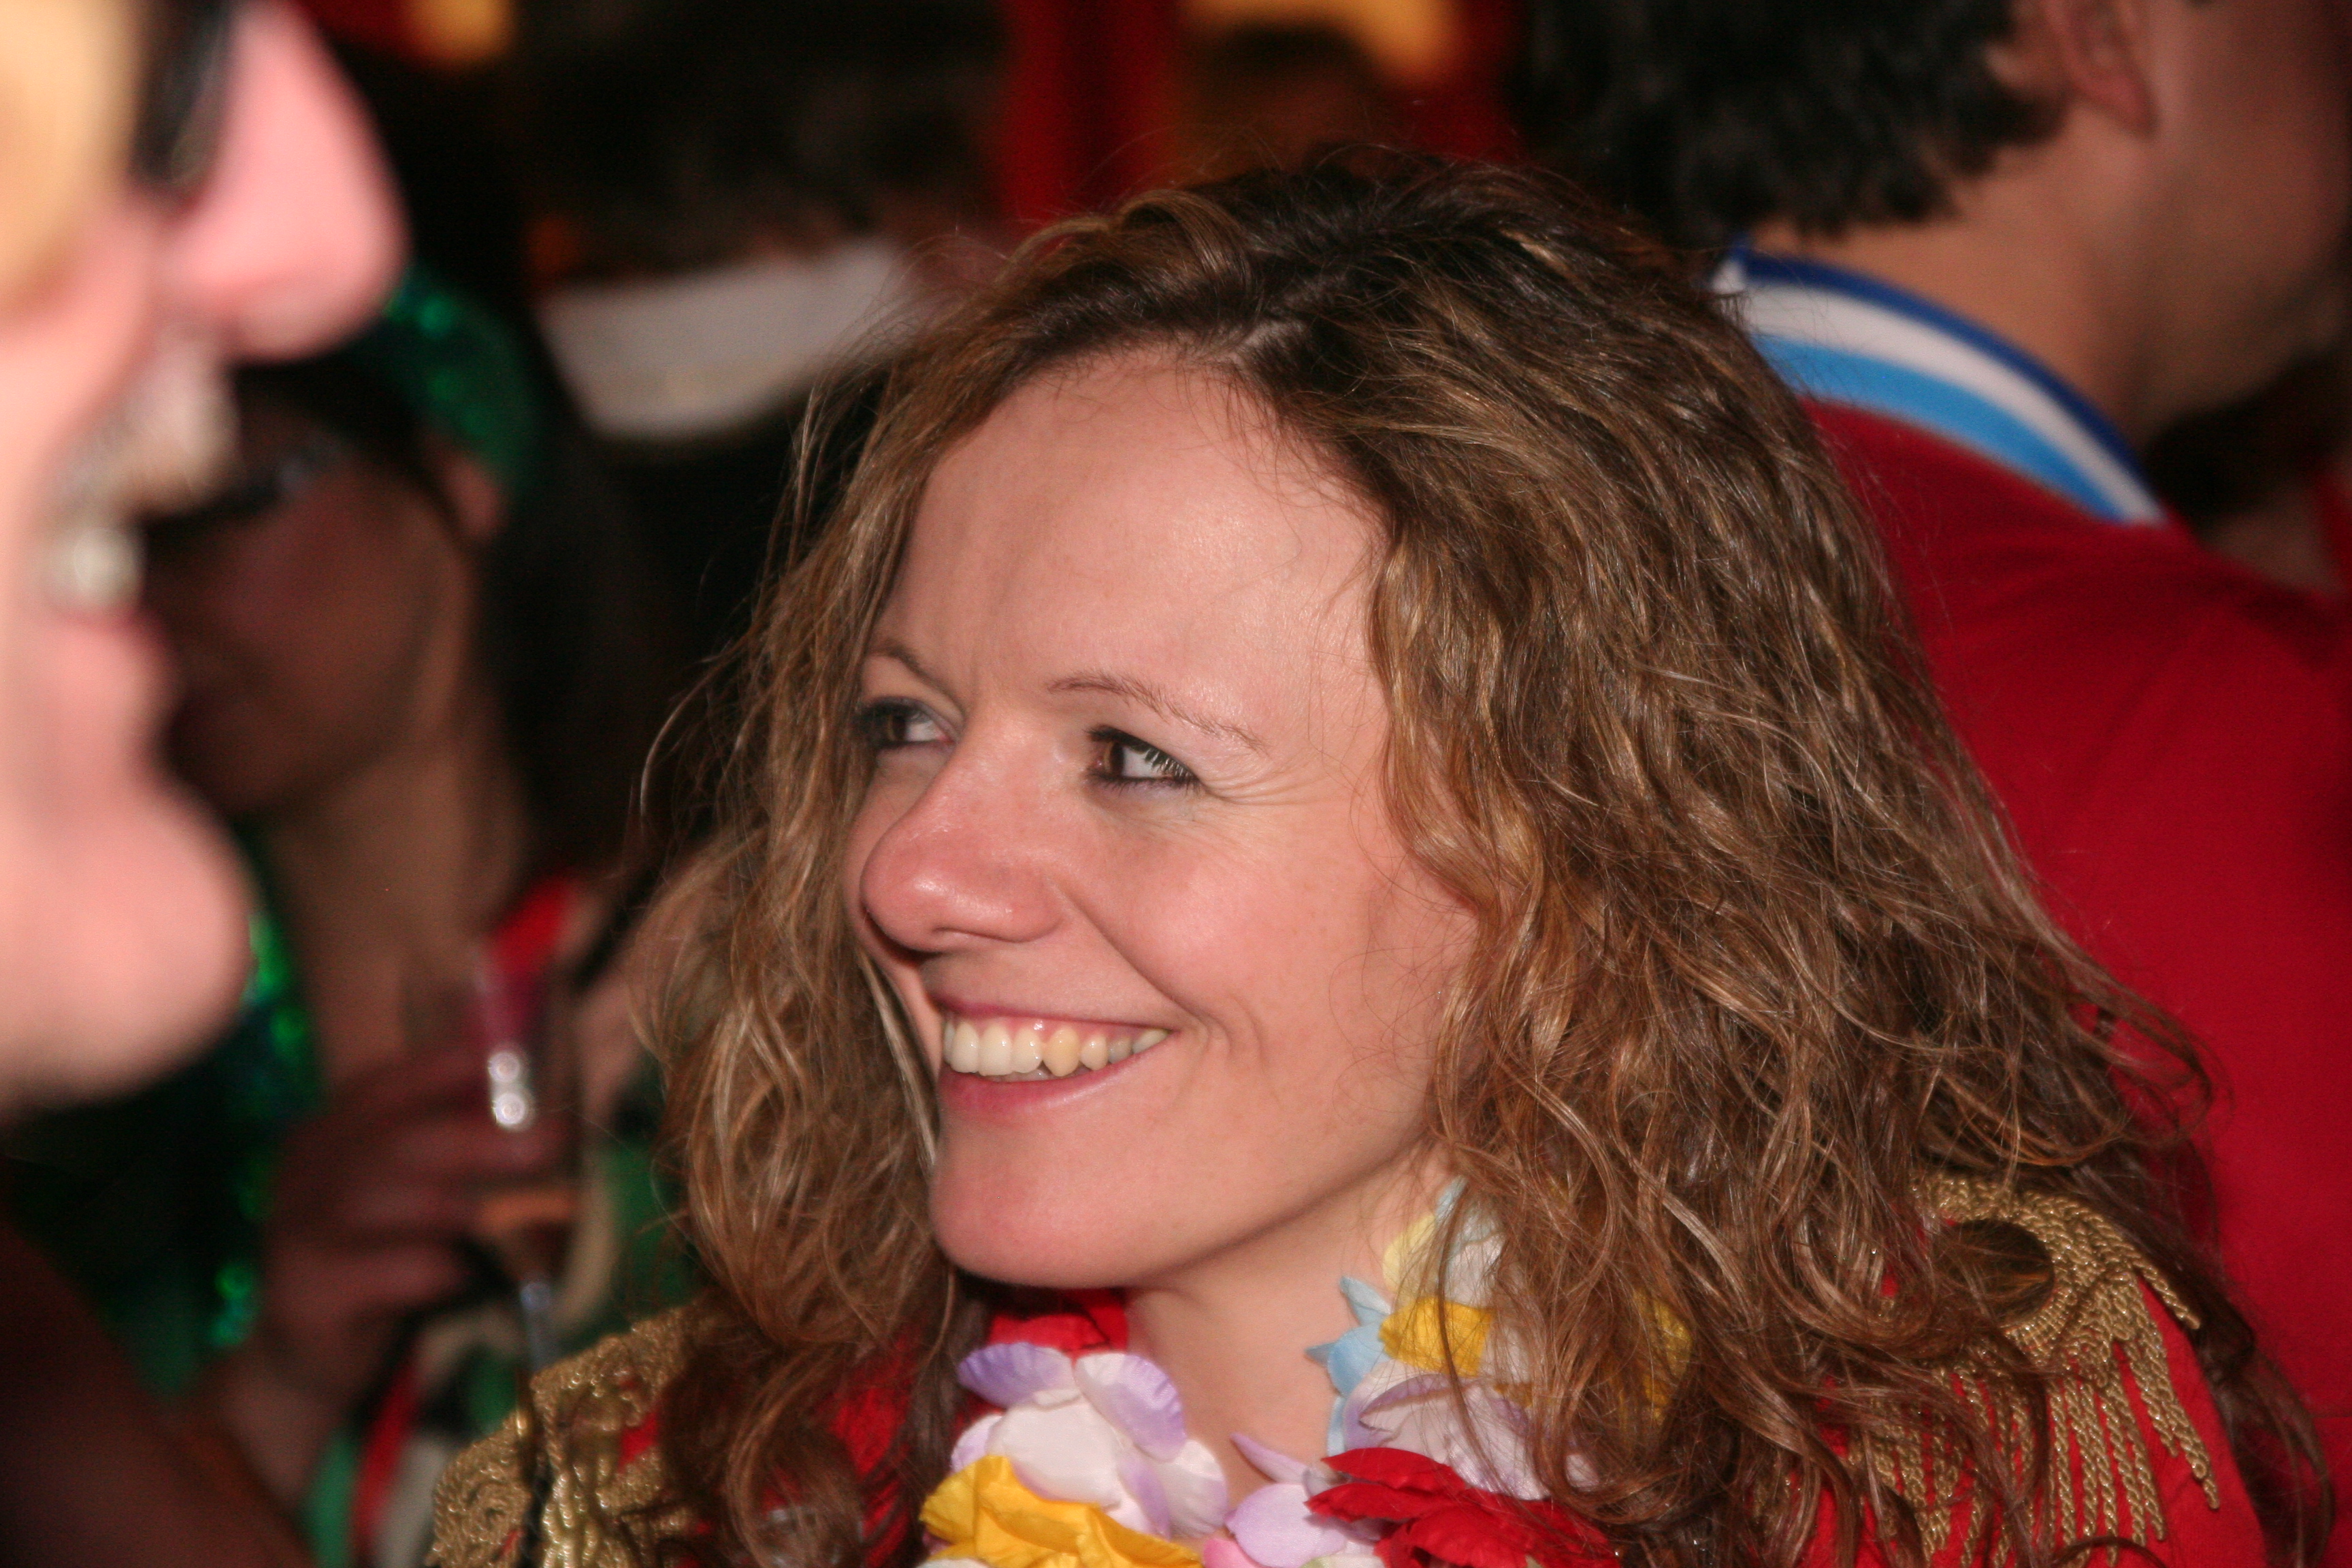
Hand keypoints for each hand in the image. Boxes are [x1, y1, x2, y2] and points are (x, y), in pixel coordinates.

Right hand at [202, 1044, 561, 1501]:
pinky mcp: (303, 1297)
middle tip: (550, 1144)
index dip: (434, 1071)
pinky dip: (425, 1269)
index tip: (494, 1064)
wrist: (307, 1359)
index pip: (377, 1087)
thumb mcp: (411, 1199)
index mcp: (328, 1135)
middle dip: (476, 1141)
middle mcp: (303, 1175)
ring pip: (374, 1202)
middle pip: (389, 1144)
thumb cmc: (379, 1263)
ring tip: (517, 1216)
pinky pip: (371, 1273)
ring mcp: (294, 1235)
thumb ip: (452, 1155)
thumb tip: (541, 1119)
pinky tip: (463, 1276)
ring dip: (455, 1206)